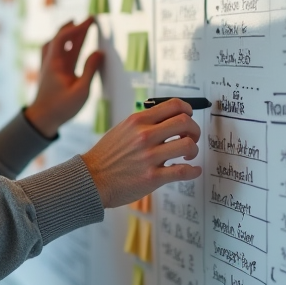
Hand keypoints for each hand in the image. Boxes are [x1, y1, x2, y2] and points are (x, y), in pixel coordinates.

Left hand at [24, 18, 103, 136]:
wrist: (41, 120)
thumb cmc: (61, 108)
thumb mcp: (81, 90)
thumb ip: (90, 70)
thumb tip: (99, 52)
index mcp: (55, 63)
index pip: (64, 37)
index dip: (78, 27)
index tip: (91, 21)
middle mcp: (50, 62)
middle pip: (61, 38)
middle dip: (75, 27)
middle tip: (90, 19)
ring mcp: (48, 67)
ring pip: (56, 44)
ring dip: (66, 33)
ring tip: (75, 25)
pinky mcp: (50, 73)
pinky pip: (53, 52)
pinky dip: (60, 44)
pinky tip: (65, 44)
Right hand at [81, 98, 201, 207]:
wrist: (91, 179)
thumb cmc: (106, 156)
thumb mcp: (121, 129)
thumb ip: (142, 123)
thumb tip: (165, 119)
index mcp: (138, 121)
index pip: (174, 105)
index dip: (188, 109)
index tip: (189, 116)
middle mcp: (145, 135)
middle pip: (185, 122)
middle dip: (195, 130)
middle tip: (192, 137)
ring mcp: (149, 157)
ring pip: (188, 145)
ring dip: (193, 150)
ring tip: (187, 155)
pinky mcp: (152, 177)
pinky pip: (183, 171)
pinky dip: (193, 170)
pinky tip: (192, 170)